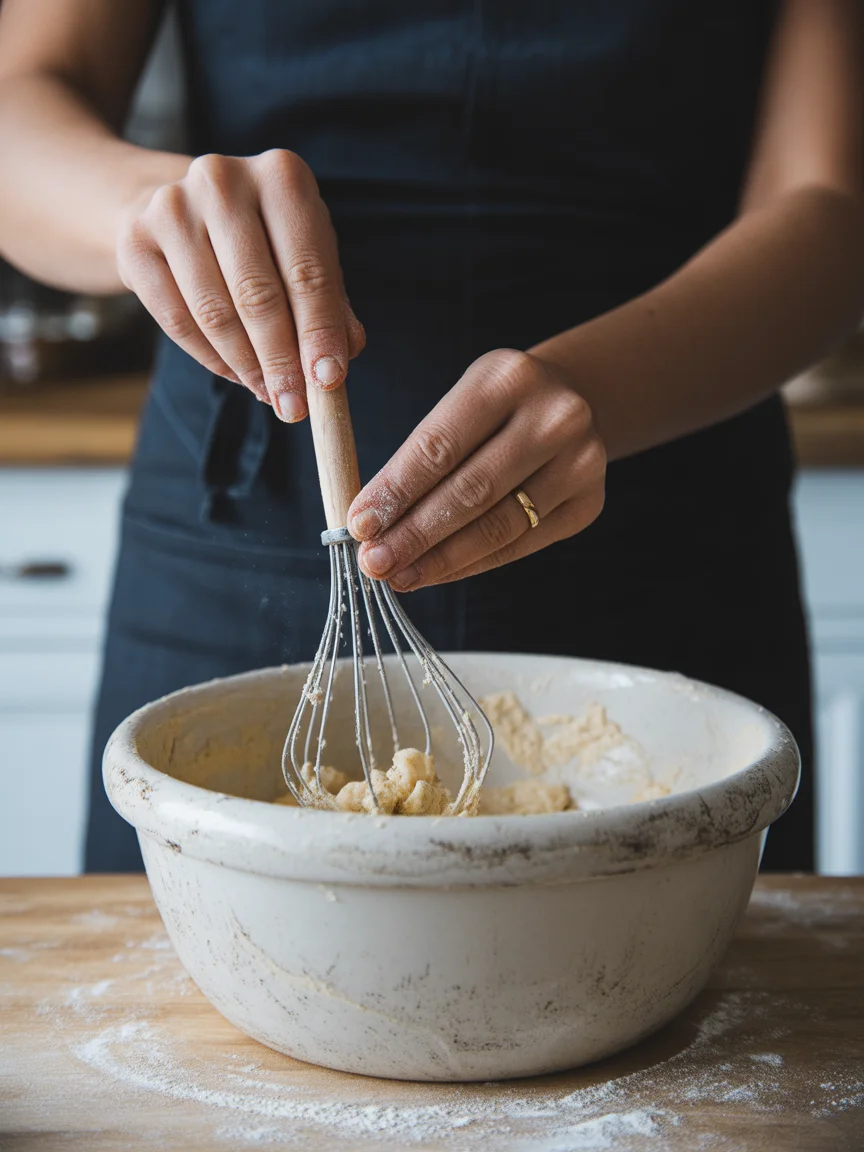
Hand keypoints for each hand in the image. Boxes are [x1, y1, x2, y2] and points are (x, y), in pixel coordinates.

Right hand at [115, 150, 364, 420]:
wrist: (174, 205)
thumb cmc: (261, 238)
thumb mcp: (305, 255)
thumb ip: (331, 303)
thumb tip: (344, 353)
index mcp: (282, 177)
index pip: (307, 270)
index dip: (320, 333)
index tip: (329, 382)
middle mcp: (223, 180)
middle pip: (257, 294)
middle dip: (281, 361)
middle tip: (294, 407)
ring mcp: (172, 206)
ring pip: (214, 312)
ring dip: (246, 366)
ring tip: (269, 394)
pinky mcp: (135, 240)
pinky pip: (176, 319)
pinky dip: (211, 358)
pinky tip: (236, 375)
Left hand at [347, 349, 605, 587]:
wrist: (572, 402)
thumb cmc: (496, 409)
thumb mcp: (459, 404)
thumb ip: (418, 457)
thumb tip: (371, 522)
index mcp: (508, 377)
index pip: (440, 446)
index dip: (396, 491)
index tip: (360, 525)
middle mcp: (554, 417)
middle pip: (471, 491)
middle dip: (414, 534)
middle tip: (374, 563)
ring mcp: (580, 462)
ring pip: (499, 526)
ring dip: (441, 559)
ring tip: (400, 575)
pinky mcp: (588, 502)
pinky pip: (521, 545)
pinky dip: (473, 564)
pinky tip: (439, 572)